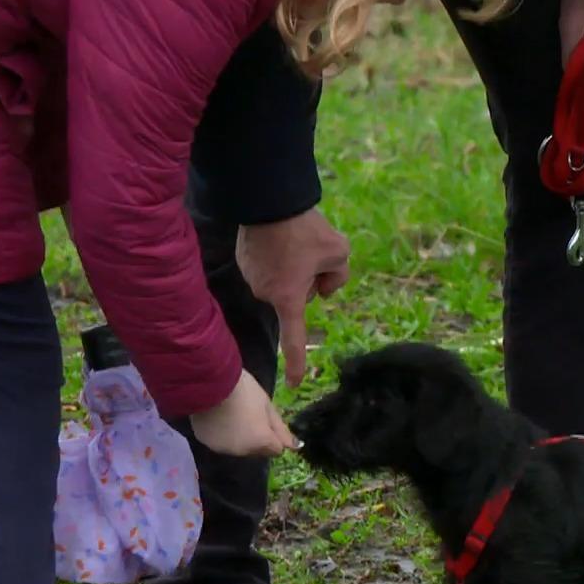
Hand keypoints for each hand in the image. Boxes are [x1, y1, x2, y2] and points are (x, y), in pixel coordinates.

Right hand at [190, 369, 294, 457]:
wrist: (208, 382)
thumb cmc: (243, 389)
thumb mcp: (266, 404)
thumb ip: (280, 427)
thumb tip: (293, 445)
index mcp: (261, 441)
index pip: (276, 450)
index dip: (274, 436)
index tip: (266, 421)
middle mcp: (242, 451)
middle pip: (257, 451)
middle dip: (257, 439)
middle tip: (249, 415)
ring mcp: (221, 448)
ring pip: (237, 447)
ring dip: (239, 437)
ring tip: (231, 415)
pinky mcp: (204, 442)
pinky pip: (220, 442)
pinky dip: (221, 434)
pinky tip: (217, 417)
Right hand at [235, 209, 350, 388]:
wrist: (269, 199)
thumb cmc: (306, 229)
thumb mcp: (339, 253)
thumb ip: (339, 277)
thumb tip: (324, 288)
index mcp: (289, 299)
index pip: (295, 339)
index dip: (297, 363)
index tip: (296, 384)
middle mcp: (266, 294)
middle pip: (297, 297)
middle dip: (308, 281)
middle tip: (311, 253)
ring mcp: (252, 278)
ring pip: (283, 281)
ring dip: (292, 268)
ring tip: (293, 241)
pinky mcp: (244, 262)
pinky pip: (268, 267)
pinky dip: (276, 257)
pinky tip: (279, 237)